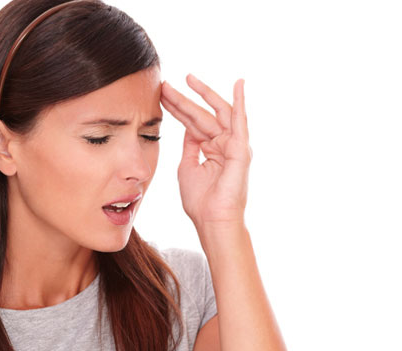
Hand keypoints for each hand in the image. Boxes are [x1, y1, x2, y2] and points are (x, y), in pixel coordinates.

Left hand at [160, 75, 251, 226]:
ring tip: (188, 78)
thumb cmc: (200, 201)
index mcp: (210, 148)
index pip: (191, 122)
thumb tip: (188, 128)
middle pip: (201, 115)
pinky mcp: (240, 149)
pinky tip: (238, 84)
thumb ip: (190, 146)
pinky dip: (240, 102)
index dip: (176, 108)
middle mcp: (223, 143)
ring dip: (202, 95)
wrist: (212, 221)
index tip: (160, 94)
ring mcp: (233, 145)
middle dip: (183, 99)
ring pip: (216, 113)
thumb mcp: (187, 167)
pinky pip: (241, 121)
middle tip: (165, 84)